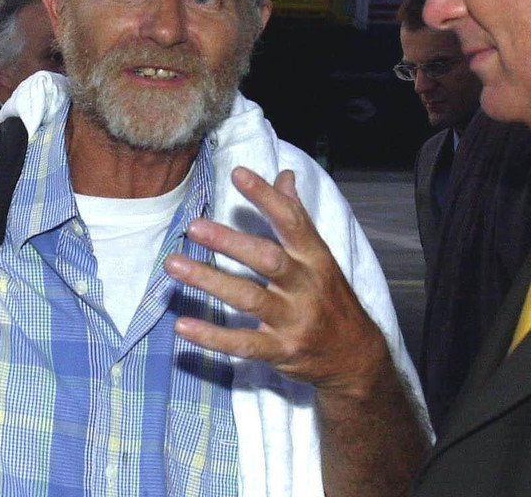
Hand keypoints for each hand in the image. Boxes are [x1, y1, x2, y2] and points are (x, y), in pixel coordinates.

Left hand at [164, 166, 389, 395]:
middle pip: (267, 259)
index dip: (265, 196)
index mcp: (316, 258)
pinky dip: (211, 336)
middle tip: (194, 226)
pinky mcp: (281, 351)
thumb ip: (298, 216)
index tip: (238, 174)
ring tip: (173, 265)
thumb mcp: (322, 256)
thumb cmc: (331, 298)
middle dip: (230, 242)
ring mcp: (294, 320)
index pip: (292, 221)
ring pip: (248, 298)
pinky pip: (243, 343)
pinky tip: (182, 325)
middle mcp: (306, 286)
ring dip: (208, 281)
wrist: (356, 356)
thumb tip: (284, 175)